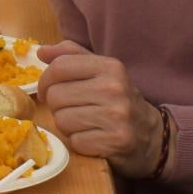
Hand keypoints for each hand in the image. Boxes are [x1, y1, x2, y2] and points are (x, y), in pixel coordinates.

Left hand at [37, 40, 162, 175]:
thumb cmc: (118, 100)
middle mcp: (114, 88)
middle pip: (56, 95)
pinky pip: (75, 141)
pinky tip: (93, 138)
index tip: (46, 90)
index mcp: (110, 67)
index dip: (45, 81)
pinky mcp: (115, 141)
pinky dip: (79, 142)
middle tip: (73, 110)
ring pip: (62, 119)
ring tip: (85, 123)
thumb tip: (41, 51)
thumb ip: (71, 56)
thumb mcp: (100, 71)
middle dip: (58, 106)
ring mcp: (117, 115)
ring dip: (68, 125)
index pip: (59, 67)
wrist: (151, 135)